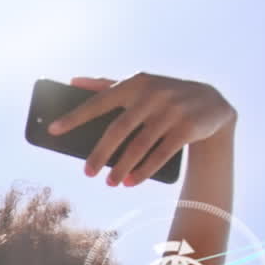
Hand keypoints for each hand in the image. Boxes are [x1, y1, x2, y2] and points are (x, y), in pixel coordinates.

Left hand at [48, 72, 236, 186]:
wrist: (211, 102)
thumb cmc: (163, 96)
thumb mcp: (138, 86)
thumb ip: (106, 85)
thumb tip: (72, 81)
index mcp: (134, 83)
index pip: (98, 102)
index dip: (74, 117)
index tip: (53, 130)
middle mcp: (152, 94)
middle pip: (118, 129)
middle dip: (99, 153)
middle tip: (86, 173)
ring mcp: (171, 110)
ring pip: (139, 145)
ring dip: (122, 167)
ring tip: (110, 183)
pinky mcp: (187, 127)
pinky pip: (161, 153)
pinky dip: (144, 170)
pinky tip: (131, 182)